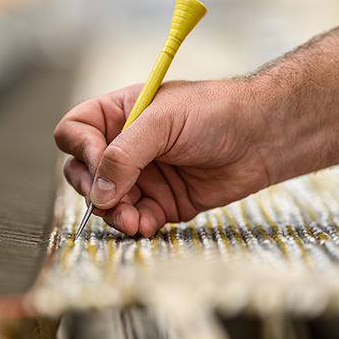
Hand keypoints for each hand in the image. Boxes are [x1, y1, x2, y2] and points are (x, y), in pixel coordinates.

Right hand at [53, 79, 279, 236]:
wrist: (263, 137)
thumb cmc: (216, 113)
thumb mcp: (163, 122)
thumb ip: (125, 155)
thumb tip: (98, 192)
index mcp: (119, 114)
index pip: (76, 132)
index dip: (81, 150)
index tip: (99, 163)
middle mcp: (126, 145)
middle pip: (84, 172)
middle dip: (94, 190)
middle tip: (110, 199)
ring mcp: (143, 176)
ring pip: (107, 202)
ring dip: (113, 214)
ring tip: (131, 219)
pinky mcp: (162, 202)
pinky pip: (135, 218)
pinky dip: (136, 225)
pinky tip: (147, 225)